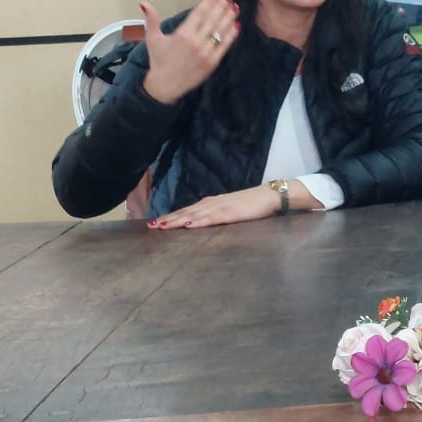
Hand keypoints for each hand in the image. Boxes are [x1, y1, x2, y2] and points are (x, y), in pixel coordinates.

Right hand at [140, 0, 240, 104]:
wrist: (165, 86)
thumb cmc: (159, 61)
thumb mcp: (152, 39)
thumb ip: (151, 20)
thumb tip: (144, 3)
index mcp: (182, 34)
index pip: (199, 13)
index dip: (208, 2)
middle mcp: (196, 42)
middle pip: (212, 19)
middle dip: (221, 6)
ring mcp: (206, 53)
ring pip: (220, 31)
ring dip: (228, 17)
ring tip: (235, 7)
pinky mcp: (212, 62)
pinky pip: (224, 46)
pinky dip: (231, 35)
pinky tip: (236, 25)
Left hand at [149, 182, 322, 229]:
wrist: (270, 195)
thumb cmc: (252, 204)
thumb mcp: (230, 209)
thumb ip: (216, 214)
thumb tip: (202, 222)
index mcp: (212, 203)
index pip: (187, 211)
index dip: (171, 217)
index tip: (155, 223)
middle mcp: (212, 203)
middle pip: (186, 212)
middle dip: (168, 219)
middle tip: (151, 226)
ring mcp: (220, 207)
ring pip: (194, 215)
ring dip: (177, 220)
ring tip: (162, 226)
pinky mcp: (230, 213)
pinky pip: (211, 218)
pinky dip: (198, 222)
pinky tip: (188, 226)